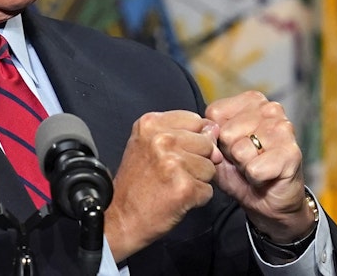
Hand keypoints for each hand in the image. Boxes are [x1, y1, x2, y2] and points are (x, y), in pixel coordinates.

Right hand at [104, 110, 221, 261]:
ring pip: (210, 167)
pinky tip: (177, 198)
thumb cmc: (136, 182)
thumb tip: (214, 130)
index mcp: (151, 123)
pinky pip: (208, 190)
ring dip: (198, 180)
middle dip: (197, 160)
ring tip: (173, 184)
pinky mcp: (184, 187)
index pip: (196, 120)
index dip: (192, 138)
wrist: (121, 217)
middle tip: (172, 172)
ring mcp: (173, 162)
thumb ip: (180, 132)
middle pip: (206, 143)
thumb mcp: (147, 143)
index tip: (176, 152)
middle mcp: (161, 139)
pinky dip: (196, 198)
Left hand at [204, 90, 314, 242]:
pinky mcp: (292, 153)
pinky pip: (254, 168)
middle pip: (226, 132)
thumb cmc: (242, 170)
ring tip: (256, 165)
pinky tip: (265, 176)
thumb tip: (209, 130)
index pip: (215, 113)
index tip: (232, 145)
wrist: (270, 201)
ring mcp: (284, 128)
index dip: (217, 136)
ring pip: (240, 150)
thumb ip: (207, 136)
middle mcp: (270, 108)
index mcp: (251, 100)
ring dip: (243, 165)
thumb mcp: (217, 150)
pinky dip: (255, 178)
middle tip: (246, 159)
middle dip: (231, 152)